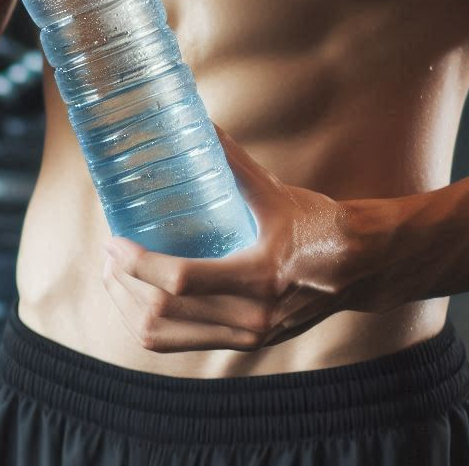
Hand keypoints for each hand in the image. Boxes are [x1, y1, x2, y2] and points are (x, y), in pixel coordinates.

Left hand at [101, 123, 370, 352]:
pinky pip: (183, 343)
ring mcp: (247, 337)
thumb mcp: (277, 193)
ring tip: (116, 276)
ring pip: (165, 337)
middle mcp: (251, 318)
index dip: (138, 263)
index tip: (115, 240)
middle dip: (123, 285)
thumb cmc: (319, 225)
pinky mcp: (245, 344)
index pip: (180, 281)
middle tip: (108, 254)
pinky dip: (153, 323)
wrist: (360, 268)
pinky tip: (142, 296)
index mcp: (258, 277)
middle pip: (162, 314)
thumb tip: (198, 124)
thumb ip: (234, 163)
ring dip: (130, 307)